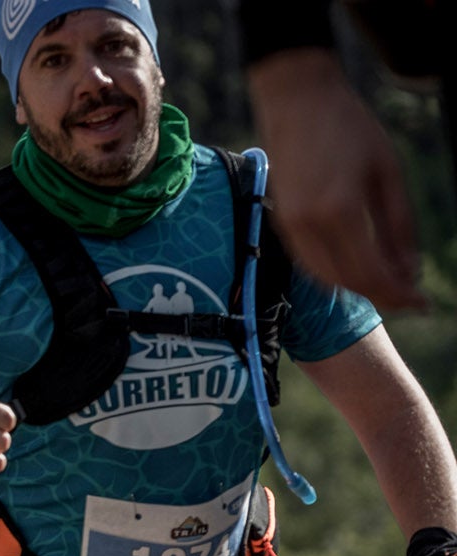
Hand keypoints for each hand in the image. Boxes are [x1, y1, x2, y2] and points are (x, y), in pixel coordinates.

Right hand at [250, 49, 426, 311]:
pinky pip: (310, 264)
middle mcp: (308, 226)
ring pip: (326, 279)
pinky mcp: (280, 224)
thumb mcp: (388, 173)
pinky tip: (358, 267)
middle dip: (382, 295)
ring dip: (358, 287)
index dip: (399, 294)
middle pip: (348, 282)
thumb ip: (399, 226)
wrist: (298, 102)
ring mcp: (289, 227)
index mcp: (340, 211)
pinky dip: (336, 274)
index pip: (371, 273)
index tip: (424, 304)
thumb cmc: (350, 128)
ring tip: (388, 283)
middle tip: (410, 297)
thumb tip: (409, 271)